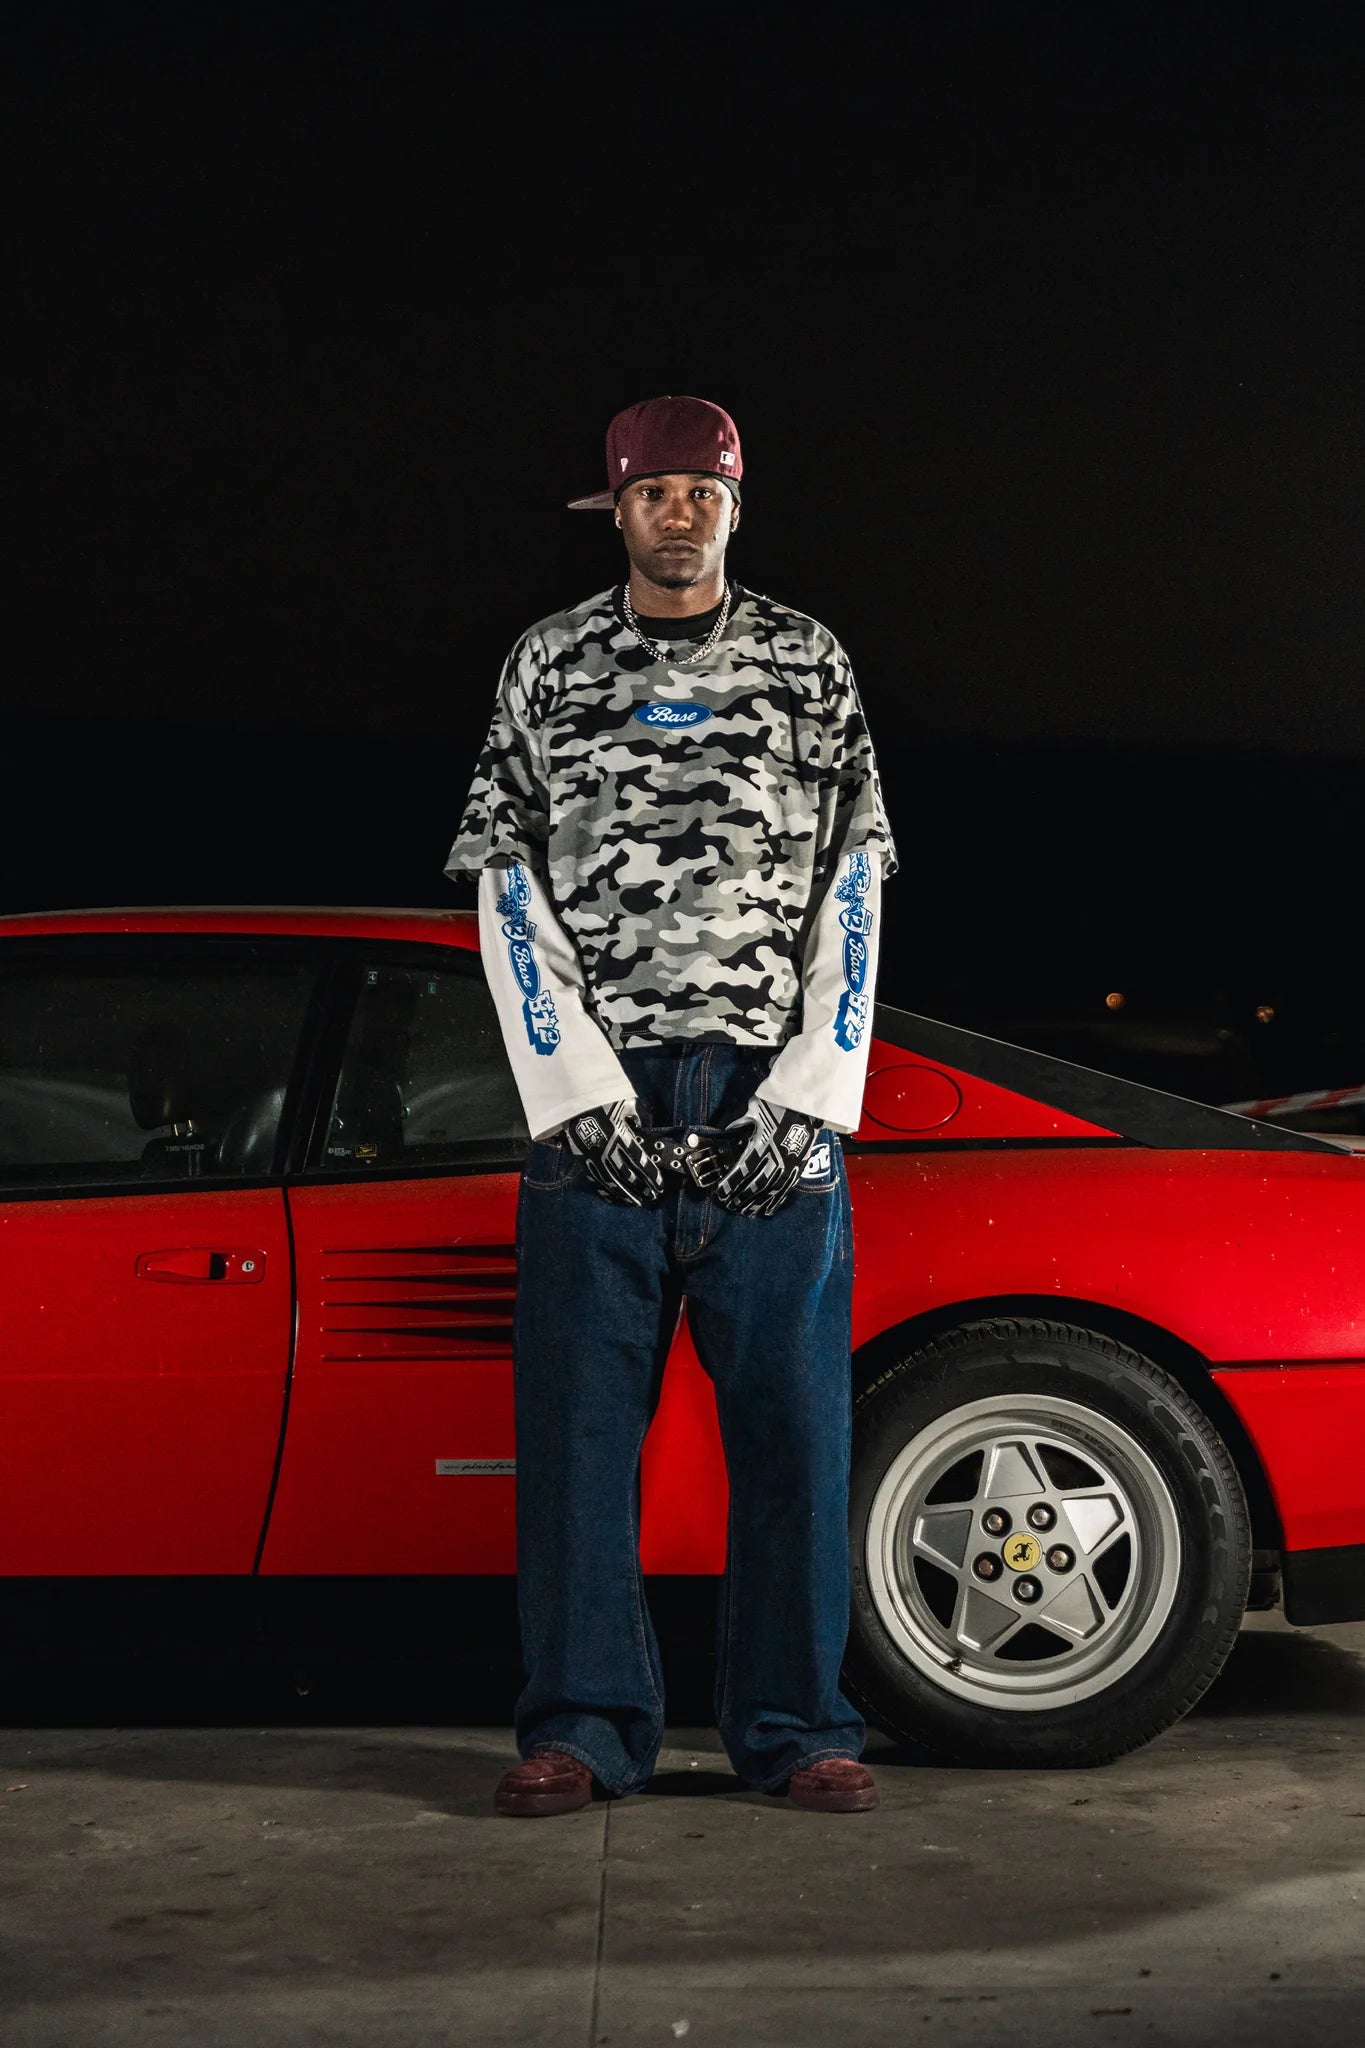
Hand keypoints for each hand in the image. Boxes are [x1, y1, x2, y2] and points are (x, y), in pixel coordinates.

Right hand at [561, 1100, 665, 1206]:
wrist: (573, 1104)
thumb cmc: (602, 1101)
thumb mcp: (627, 1104)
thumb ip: (639, 1117)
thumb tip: (645, 1126)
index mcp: (621, 1138)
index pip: (640, 1162)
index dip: (651, 1176)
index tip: (659, 1186)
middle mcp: (608, 1151)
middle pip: (628, 1176)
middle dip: (641, 1188)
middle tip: (651, 1197)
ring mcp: (594, 1158)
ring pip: (612, 1182)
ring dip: (625, 1193)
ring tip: (635, 1202)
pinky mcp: (582, 1161)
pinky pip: (595, 1180)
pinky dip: (605, 1191)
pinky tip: (612, 1198)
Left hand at [713, 1096, 815, 1216]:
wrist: (807, 1109)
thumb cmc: (779, 1107)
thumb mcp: (754, 1112)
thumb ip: (740, 1125)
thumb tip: (729, 1132)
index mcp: (762, 1146)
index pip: (742, 1171)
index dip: (730, 1184)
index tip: (720, 1192)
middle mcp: (774, 1160)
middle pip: (754, 1186)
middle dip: (740, 1197)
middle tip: (728, 1205)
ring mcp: (788, 1167)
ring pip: (769, 1192)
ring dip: (755, 1203)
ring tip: (744, 1212)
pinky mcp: (798, 1170)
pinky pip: (784, 1190)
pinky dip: (774, 1202)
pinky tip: (766, 1210)